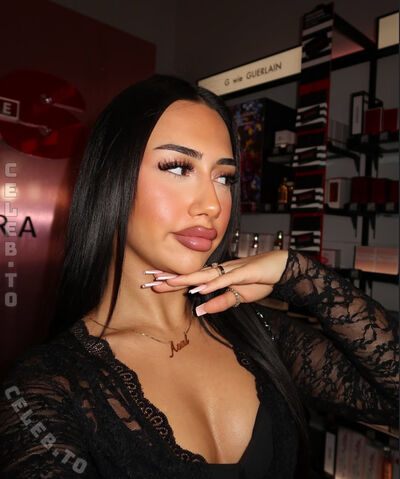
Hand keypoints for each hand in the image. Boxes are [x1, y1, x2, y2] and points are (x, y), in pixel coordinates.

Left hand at [149, 250, 288, 314]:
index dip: (173, 280)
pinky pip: (226, 279)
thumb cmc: (260, 280)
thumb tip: (200, 311)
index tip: (154, 282)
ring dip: (186, 279)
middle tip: (150, 280)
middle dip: (171, 278)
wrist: (282, 268)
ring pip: (204, 275)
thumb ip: (220, 303)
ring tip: (168, 283)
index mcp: (218, 276)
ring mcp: (231, 270)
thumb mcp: (238, 297)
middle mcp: (221, 270)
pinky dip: (213, 284)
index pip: (191, 279)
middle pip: (192, 275)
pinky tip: (200, 288)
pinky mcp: (244, 273)